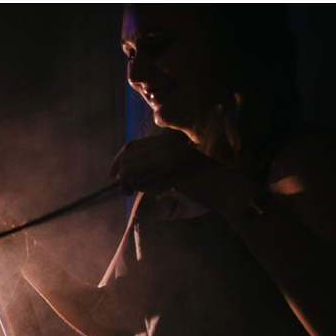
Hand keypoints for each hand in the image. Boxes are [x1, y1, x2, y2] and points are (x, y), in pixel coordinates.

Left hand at [108, 130, 238, 210]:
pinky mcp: (171, 173)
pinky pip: (143, 184)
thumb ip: (149, 166)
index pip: (131, 147)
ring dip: (133, 185)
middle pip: (128, 160)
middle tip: (127, 192)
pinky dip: (146, 191)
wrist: (223, 187)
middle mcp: (165, 146)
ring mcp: (168, 158)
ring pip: (132, 172)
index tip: (112, 175)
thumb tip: (122, 173)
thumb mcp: (170, 168)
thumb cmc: (196, 182)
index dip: (117, 161)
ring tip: (142, 193)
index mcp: (164, 142)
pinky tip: (160, 192)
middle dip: (123, 178)